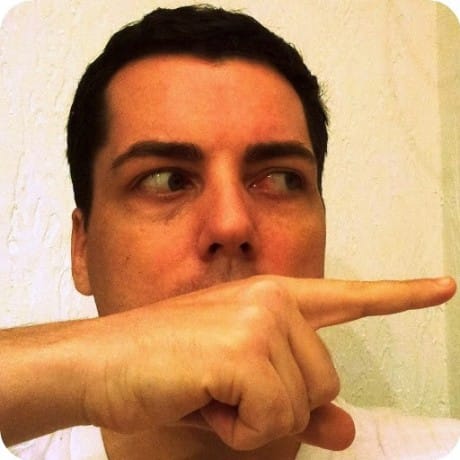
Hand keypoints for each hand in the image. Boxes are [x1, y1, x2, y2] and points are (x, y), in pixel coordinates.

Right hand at [80, 275, 455, 450]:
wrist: (100, 361)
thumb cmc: (166, 367)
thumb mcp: (236, 386)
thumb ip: (295, 401)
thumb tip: (343, 428)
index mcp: (271, 298)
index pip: (348, 295)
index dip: (400, 294)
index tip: (444, 287)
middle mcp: (273, 299)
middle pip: (326, 381)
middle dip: (280, 405)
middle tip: (223, 392)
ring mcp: (260, 319)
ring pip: (302, 403)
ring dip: (254, 418)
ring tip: (208, 393)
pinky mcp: (243, 348)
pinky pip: (272, 417)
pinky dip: (238, 429)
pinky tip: (203, 401)